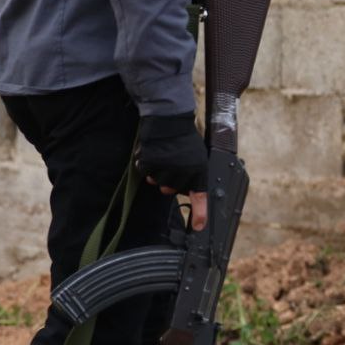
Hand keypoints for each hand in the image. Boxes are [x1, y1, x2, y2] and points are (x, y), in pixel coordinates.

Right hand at [139, 113, 208, 232]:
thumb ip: (190, 173)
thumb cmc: (183, 137)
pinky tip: (152, 150)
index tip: (198, 227)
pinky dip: (145, 163)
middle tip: (170, 161)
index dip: (200, 212)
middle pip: (169, 189)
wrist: (169, 117)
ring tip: (162, 153)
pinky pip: (144, 170)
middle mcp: (184, 169)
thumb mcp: (195, 154)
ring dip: (155, 170)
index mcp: (198, 168)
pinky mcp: (151, 160)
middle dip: (167, 179)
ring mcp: (166, 165)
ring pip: (155, 181)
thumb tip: (176, 191)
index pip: (200, 194)